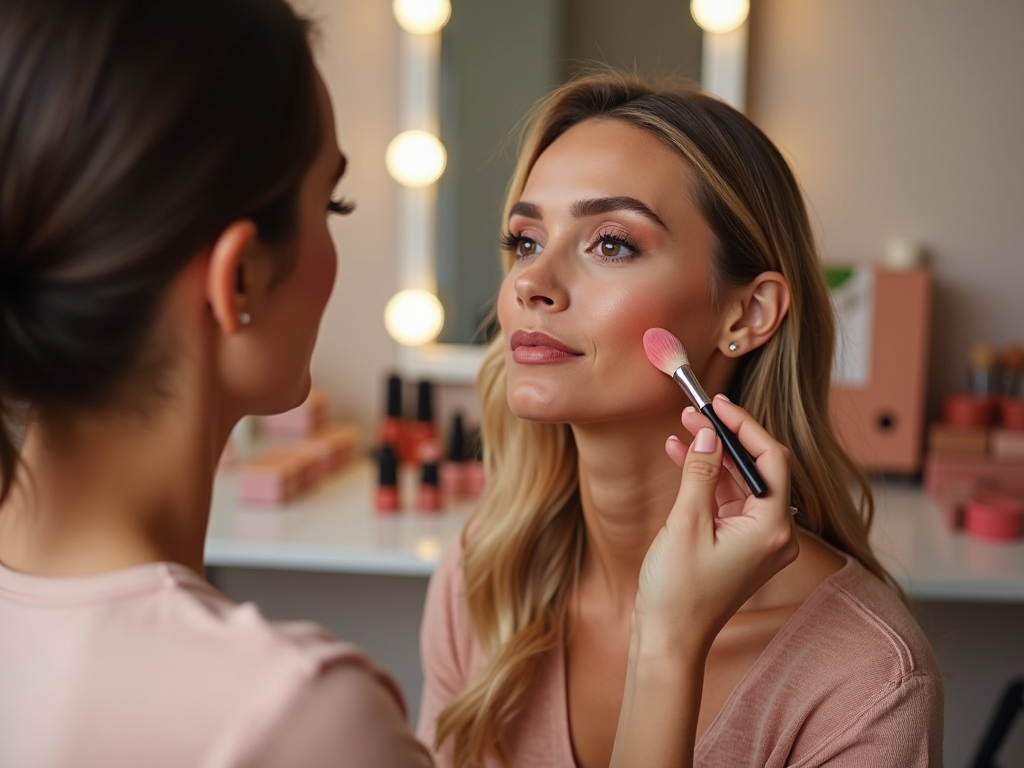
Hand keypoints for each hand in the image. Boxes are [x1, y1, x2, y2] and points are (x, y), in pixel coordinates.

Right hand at [634, 395, 798, 655]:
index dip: (745, 426)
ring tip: (683, 428)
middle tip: (695, 412)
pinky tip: (679, 456)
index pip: (772, 459)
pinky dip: (709, 479)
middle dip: (727, 437)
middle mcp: (776, 533)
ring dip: (715, 455)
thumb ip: (701, 472)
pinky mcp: (742, 544)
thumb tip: (709, 434)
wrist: (670, 638)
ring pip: (743, 482)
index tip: (717, 404)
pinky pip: (730, 501)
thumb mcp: (686, 523)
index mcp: (773, 527)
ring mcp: (760, 540)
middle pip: (760, 468)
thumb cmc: (678, 590)